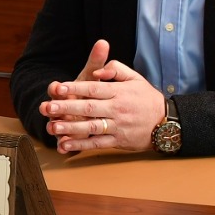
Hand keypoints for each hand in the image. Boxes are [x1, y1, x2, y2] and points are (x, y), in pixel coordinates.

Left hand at [38, 40, 165, 153]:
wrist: (166, 122)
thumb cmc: (146, 98)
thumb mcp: (135, 78)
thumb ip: (116, 69)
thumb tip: (99, 70)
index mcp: (119, 92)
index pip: (94, 88)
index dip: (75, 88)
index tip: (58, 87)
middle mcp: (118, 109)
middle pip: (89, 108)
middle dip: (67, 107)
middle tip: (47, 107)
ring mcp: (118, 126)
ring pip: (91, 127)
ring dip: (70, 128)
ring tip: (52, 127)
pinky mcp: (118, 141)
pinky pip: (97, 143)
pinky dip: (80, 145)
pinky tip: (65, 145)